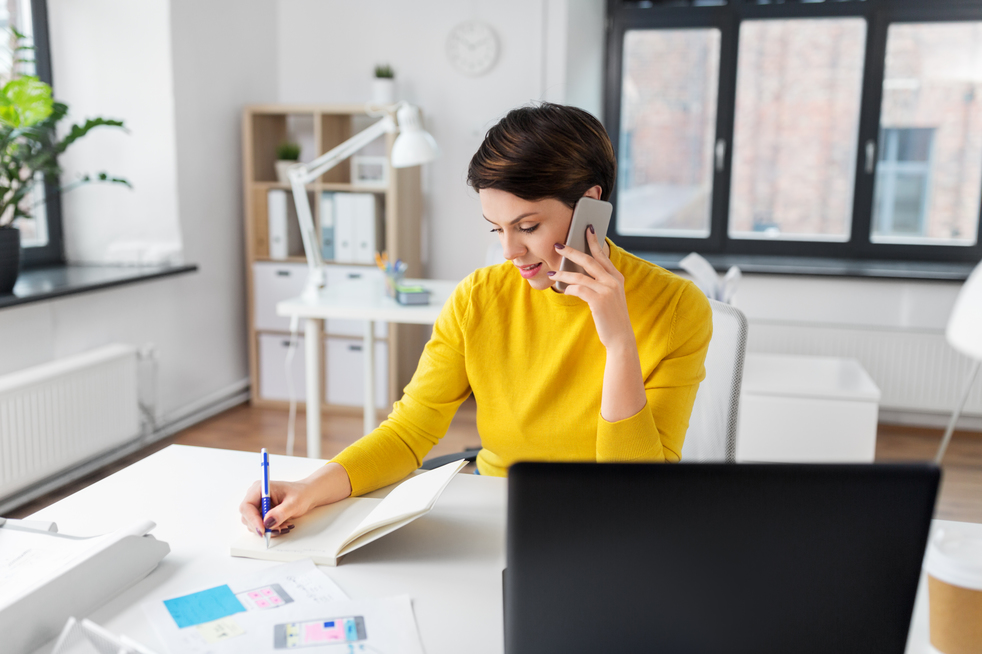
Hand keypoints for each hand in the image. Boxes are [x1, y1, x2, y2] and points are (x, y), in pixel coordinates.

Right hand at [238, 462, 351, 536]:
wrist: (308, 495)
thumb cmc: (302, 494)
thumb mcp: (294, 503)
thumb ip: (281, 512)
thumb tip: (267, 522)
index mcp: (260, 488)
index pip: (246, 506)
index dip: (253, 520)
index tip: (263, 529)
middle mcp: (256, 496)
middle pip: (248, 517)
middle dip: (262, 526)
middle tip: (279, 529)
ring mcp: (258, 505)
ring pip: (254, 524)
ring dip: (268, 529)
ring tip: (285, 524)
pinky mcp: (262, 513)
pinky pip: (261, 526)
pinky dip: (271, 529)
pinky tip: (283, 524)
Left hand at [548, 228, 633, 351]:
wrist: (620, 337)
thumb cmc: (611, 318)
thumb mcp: (610, 297)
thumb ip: (600, 283)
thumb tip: (578, 274)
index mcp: (617, 278)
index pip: (602, 256)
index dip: (594, 241)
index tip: (587, 229)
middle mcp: (613, 281)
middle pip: (589, 260)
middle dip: (572, 252)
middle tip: (558, 246)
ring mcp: (607, 290)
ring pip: (579, 276)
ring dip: (563, 274)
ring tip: (551, 273)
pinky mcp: (599, 300)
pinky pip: (578, 289)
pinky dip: (569, 288)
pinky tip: (563, 290)